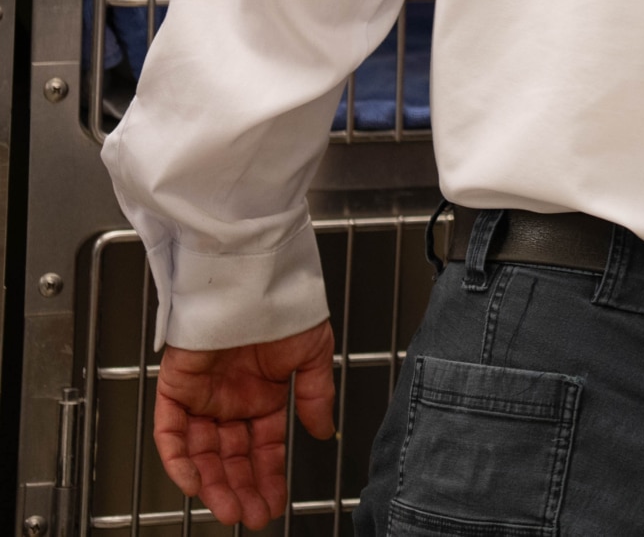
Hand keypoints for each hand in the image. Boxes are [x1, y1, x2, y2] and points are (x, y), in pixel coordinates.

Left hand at [153, 319, 336, 528]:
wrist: (254, 280)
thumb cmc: (283, 306)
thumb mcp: (311, 356)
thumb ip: (315, 396)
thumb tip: (324, 431)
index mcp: (263, 394)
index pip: (262, 447)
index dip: (268, 476)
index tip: (275, 502)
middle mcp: (230, 400)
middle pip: (231, 457)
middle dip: (242, 488)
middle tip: (252, 515)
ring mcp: (201, 397)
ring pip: (201, 452)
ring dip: (213, 483)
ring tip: (230, 509)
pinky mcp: (175, 388)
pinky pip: (170, 433)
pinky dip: (179, 460)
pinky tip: (196, 483)